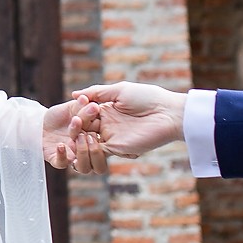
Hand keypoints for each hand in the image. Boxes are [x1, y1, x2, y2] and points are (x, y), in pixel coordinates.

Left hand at [41, 98, 109, 173]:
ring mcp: (72, 156)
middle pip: (100, 162)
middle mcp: (86, 151)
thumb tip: (89, 101)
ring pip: (85, 168)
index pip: (106, 144)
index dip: (104, 137)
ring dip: (82, 153)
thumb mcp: (71, 107)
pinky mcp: (57, 160)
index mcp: (94, 139)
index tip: (97, 124)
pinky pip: (62, 164)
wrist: (39, 121)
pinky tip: (60, 145)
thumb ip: (81, 106)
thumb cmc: (59, 115)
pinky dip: (62, 155)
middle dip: (95, 149)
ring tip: (75, 138)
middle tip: (86, 134)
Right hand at [70, 82, 188, 158]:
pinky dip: (89, 149)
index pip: (84, 113)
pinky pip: (98, 152)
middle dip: (76, 125)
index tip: (75, 106)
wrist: (168, 114)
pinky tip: (84, 141)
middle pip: (83, 127)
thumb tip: (74, 94)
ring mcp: (112, 137)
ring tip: (79, 132)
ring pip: (87, 141)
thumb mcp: (119, 90)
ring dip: (80, 137)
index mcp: (106, 110)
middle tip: (75, 121)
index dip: (77, 111)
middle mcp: (107, 125)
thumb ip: (96, 92)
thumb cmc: (147, 98)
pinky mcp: (117, 149)